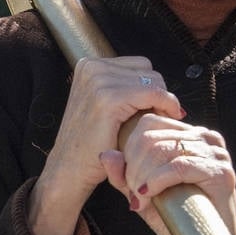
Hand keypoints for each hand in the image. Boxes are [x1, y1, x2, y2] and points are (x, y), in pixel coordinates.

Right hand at [28, 57, 183, 234]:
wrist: (69, 169)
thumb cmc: (89, 144)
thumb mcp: (101, 105)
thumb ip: (122, 86)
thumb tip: (157, 80)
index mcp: (88, 65)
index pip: (140, 65)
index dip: (151, 88)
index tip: (155, 109)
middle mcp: (91, 67)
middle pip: (148, 71)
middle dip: (158, 95)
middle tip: (158, 118)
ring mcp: (98, 81)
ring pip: (154, 82)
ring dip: (162, 102)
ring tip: (155, 123)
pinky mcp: (108, 99)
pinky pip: (154, 94)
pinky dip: (166, 106)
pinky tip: (164, 121)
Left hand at [101, 117, 235, 234]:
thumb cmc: (179, 217)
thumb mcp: (144, 194)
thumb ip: (124, 175)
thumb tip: (106, 154)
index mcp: (189, 135)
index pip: (149, 123)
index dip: (129, 149)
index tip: (127, 178)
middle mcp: (205, 137)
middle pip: (151, 136)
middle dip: (133, 166)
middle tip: (132, 193)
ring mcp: (216, 153)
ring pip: (162, 149)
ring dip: (142, 176)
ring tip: (140, 198)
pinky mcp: (221, 172)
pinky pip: (178, 167)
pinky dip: (156, 181)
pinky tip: (148, 195)